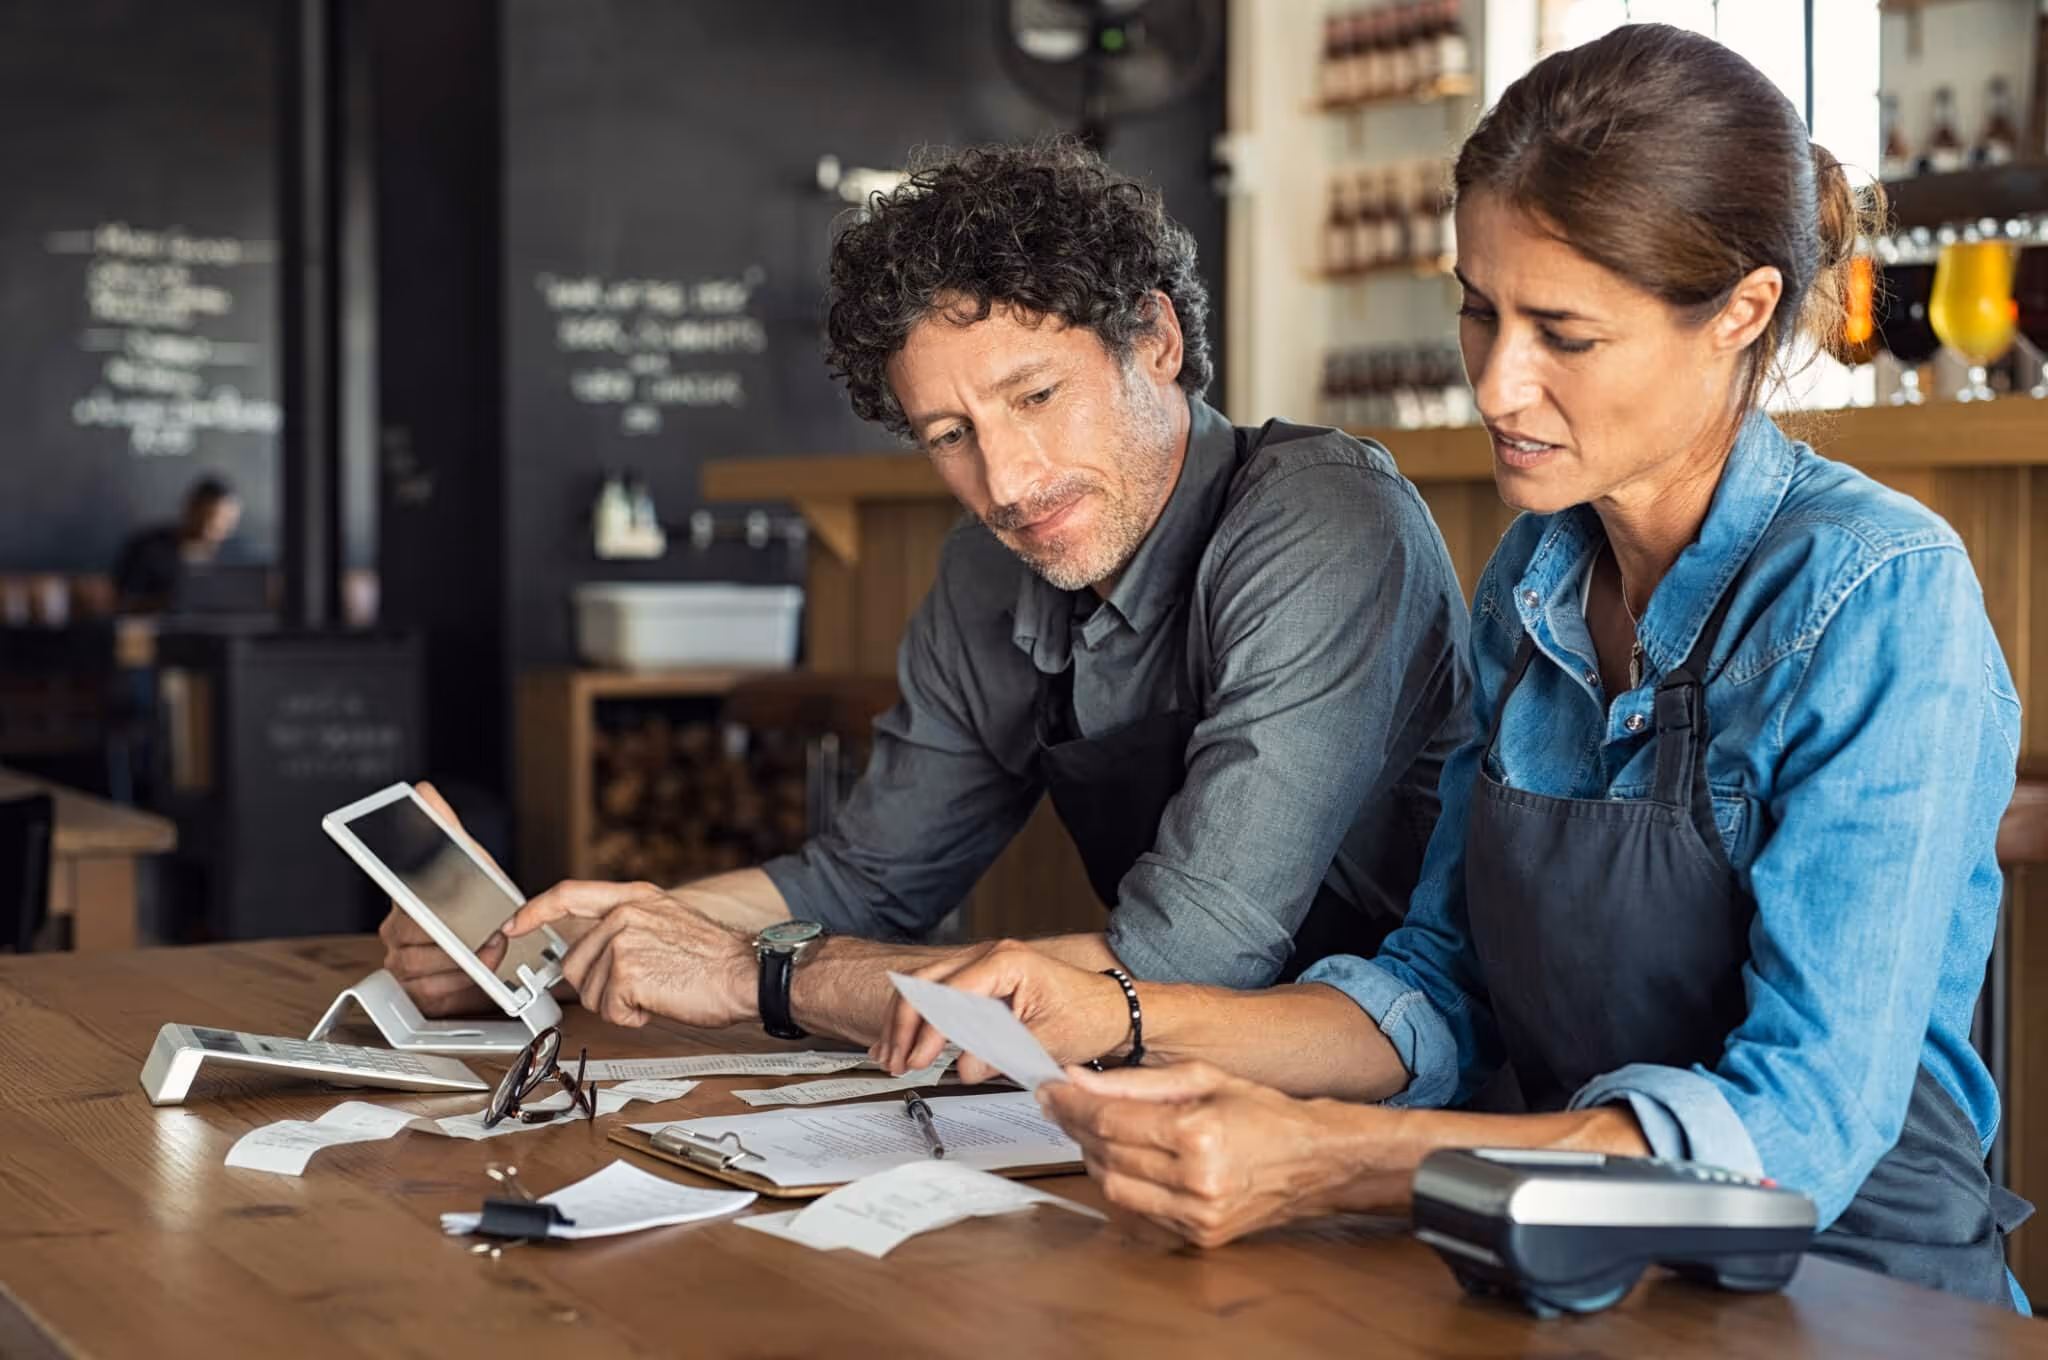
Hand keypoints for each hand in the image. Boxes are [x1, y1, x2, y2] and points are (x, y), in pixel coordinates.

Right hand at [377, 782, 512, 1015]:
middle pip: (416, 941)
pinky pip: (430, 993)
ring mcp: (401, 964)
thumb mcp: (468, 859)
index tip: (439, 920)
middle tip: (489, 935)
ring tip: (490, 952)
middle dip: (458, 940)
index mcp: (403, 899)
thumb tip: (422, 792)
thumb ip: (444, 826)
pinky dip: (459, 986)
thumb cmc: (477, 900)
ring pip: (423, 969)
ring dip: (463, 964)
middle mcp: (395, 932)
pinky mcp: (416, 993)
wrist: (494, 939)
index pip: (403, 905)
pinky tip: (476, 974)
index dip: (425, 914)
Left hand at [504, 881, 756, 1028]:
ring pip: (590, 992)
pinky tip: (661, 1002)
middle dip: (600, 987)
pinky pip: (609, 1011)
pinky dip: (633, 1017)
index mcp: (634, 897)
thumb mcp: (666, 922)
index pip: (568, 895)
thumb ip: (625, 927)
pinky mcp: (626, 973)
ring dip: (620, 1004)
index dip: (534, 911)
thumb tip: (588, 952)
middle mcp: (624, 914)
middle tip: (641, 986)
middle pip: (574, 963)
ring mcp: (623, 941)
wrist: (748, 973)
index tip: (513, 925)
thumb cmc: (716, 958)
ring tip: (659, 990)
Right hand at [869, 939, 1128, 1082]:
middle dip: (904, 1025)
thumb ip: (1002, 1052)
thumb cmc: (1090, 1016)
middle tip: (896, 1061)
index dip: (928, 1031)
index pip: (949, 994)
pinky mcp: (982, 982)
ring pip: (924, 987)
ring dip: (904, 1022)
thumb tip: (963, 1067)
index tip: (918, 1060)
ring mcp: (983, 965)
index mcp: (1005, 962)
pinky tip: (902, 1041)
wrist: (1113, 1010)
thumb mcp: (1047, 1040)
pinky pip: (938, 994)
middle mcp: (990, 956)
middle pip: (925, 983)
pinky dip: (918, 1018)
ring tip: (891, 1057)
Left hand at [1039, 1061, 1403, 1246]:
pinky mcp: (1198, 1237)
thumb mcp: (1201, 1078)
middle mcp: (1197, 1180)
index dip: (1071, 1104)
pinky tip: (1123, 1161)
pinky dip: (1122, 1185)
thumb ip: (1134, 1081)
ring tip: (1095, 1130)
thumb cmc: (1263, 1112)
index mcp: (1198, 1133)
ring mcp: (1197, 1215)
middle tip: (1063, 1104)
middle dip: (1077, 1127)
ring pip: (1114, 1188)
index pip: (1111, 1120)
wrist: (1314, 1161)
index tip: (1049, 1089)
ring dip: (1095, 1158)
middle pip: (1106, 1154)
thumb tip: (1077, 1079)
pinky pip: (1138, 1213)